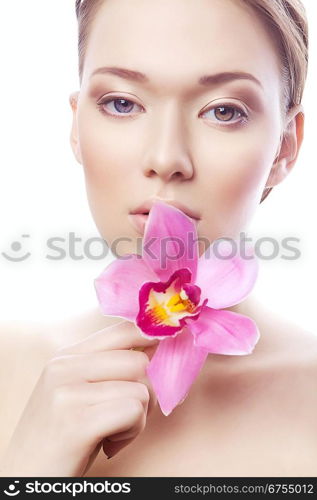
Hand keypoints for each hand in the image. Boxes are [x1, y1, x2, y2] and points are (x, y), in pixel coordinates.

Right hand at [0, 320, 158, 476]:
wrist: (25, 476)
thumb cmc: (62, 436)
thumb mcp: (79, 391)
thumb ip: (109, 366)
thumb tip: (156, 344)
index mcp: (67, 355)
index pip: (124, 328)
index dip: (153, 338)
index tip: (165, 352)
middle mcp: (64, 366)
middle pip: (140, 361)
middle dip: (146, 394)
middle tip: (126, 416)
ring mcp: (67, 391)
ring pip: (141, 389)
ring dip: (138, 419)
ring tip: (111, 432)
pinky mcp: (76, 421)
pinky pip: (133, 411)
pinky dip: (131, 433)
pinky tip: (109, 444)